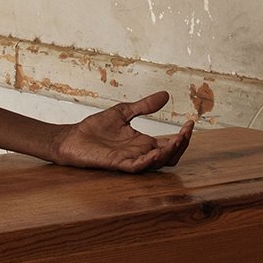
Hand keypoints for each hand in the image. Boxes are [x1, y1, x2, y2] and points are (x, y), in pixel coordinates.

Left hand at [52, 92, 193, 172]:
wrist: (72, 137)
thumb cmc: (95, 128)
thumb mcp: (124, 112)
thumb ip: (144, 106)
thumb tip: (166, 94)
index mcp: (143, 142)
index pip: (170, 143)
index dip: (182, 136)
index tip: (190, 122)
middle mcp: (140, 153)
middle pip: (169, 156)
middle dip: (181, 145)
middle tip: (186, 132)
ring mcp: (130, 160)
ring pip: (157, 163)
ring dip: (169, 153)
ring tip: (177, 140)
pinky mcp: (118, 164)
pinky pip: (137, 167)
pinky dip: (148, 162)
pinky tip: (155, 153)